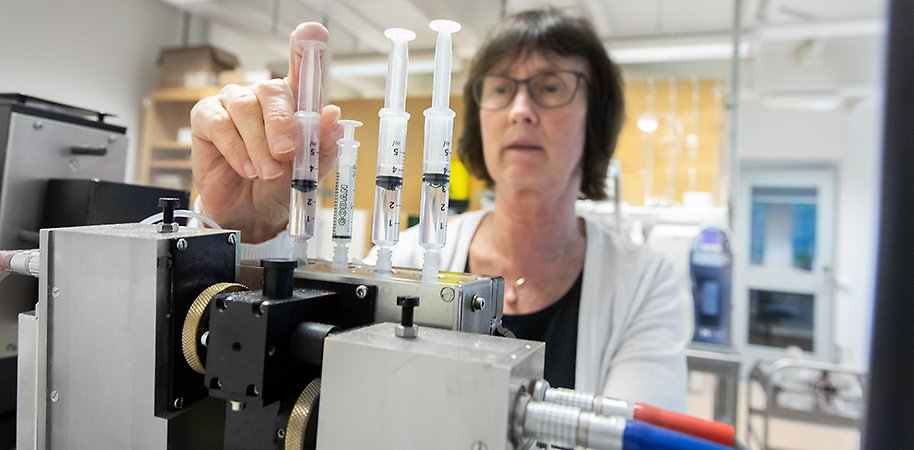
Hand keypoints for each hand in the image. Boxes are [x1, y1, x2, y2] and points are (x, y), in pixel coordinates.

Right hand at [190, 22, 342, 242]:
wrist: (253, 213)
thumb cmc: (282, 184)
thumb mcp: (312, 170)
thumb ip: (324, 144)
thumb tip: (333, 115)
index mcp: (295, 101)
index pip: (302, 64)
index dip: (307, 46)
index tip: (314, 33)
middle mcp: (263, 96)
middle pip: (272, 90)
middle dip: (281, 124)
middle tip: (287, 154)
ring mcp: (233, 104)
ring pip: (245, 108)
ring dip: (258, 145)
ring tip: (267, 172)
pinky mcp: (206, 119)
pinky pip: (219, 124)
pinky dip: (236, 150)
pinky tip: (246, 168)